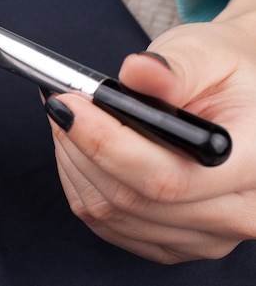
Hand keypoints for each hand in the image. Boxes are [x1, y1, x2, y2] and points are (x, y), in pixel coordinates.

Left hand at [45, 0, 255, 262]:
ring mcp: (203, 236)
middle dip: (81, 147)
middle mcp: (237, 213)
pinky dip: (79, 181)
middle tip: (61, 104)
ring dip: (74, 162)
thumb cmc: (220, 74)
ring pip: (110, 214)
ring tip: (69, 118)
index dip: (106, 143)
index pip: (168, 178)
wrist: (232, 101)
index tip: (70, 104)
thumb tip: (138, 70)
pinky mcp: (170, 242)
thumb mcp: (204, 55)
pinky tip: (78, 147)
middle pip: (132, 201)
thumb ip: (173, 68)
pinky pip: (105, 222)